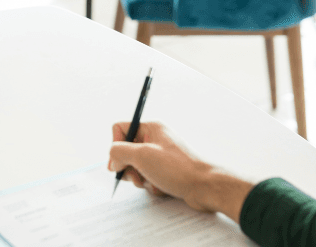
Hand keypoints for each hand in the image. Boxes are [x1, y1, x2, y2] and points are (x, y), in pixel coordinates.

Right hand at [108, 122, 253, 218]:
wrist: (204, 186)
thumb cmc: (178, 168)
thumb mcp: (142, 156)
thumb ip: (119, 152)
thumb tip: (112, 160)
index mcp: (151, 128)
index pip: (120, 129)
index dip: (116, 147)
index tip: (120, 162)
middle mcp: (155, 139)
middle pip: (126, 151)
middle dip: (129, 167)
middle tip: (138, 174)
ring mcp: (161, 156)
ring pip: (136, 167)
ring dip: (140, 179)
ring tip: (153, 182)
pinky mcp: (166, 171)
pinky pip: (148, 178)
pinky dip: (151, 185)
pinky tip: (162, 187)